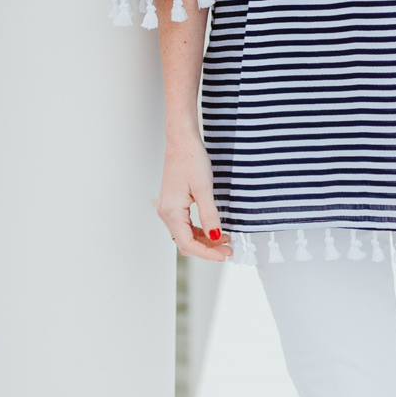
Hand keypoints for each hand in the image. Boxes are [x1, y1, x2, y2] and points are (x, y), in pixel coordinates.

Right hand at [156, 131, 231, 261]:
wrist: (181, 141)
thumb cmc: (191, 160)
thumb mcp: (204, 189)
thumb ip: (209, 215)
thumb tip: (216, 236)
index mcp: (172, 212)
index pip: (189, 244)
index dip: (208, 253)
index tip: (225, 255)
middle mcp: (166, 213)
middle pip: (186, 243)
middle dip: (208, 249)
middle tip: (229, 249)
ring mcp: (168, 209)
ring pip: (186, 235)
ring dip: (205, 241)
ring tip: (225, 240)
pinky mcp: (173, 204)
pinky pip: (185, 225)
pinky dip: (199, 230)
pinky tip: (214, 229)